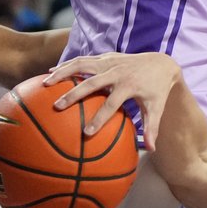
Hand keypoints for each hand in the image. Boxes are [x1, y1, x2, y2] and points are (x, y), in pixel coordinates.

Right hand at [46, 52, 180, 149]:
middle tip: (57, 107)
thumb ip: (152, 128)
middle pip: (92, 83)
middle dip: (74, 95)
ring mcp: (109, 61)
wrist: (160, 62)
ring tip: (45, 83)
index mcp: (129, 85)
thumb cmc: (157, 90)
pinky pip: (82, 60)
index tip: (86, 133)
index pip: (111, 104)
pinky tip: (50, 72)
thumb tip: (151, 150)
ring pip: (82, 65)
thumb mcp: (157, 108)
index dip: (99, 118)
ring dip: (62, 73)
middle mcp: (117, 71)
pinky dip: (66, 65)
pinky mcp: (104, 57)